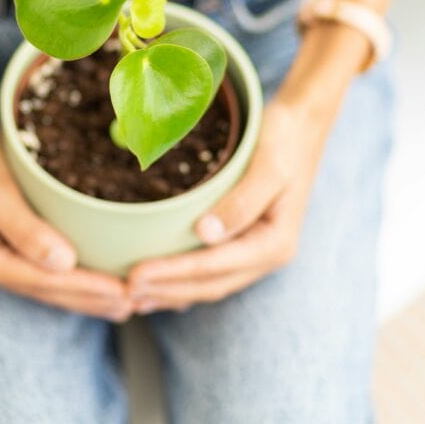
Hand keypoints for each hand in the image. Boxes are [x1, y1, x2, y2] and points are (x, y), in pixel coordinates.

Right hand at [0, 107, 132, 321]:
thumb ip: (27, 230)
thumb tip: (64, 264)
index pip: (43, 281)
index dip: (85, 288)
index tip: (123, 292)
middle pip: (47, 290)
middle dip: (90, 299)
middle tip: (134, 306)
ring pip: (48, 284)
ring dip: (85, 295)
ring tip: (124, 304)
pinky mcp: (7, 242)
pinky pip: (44, 267)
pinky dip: (72, 276)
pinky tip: (97, 280)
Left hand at [126, 96, 335, 313]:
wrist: (301, 126)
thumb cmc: (283, 140)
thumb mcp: (268, 165)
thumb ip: (242, 201)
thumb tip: (205, 234)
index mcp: (274, 243)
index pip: (214, 267)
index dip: (173, 274)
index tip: (135, 275)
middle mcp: (266, 256)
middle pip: (209, 285)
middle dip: (166, 290)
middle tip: (123, 291)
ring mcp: (256, 253)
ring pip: (208, 284)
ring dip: (170, 292)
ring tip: (130, 297)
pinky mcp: (244, 243)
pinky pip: (210, 272)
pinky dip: (181, 280)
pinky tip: (156, 282)